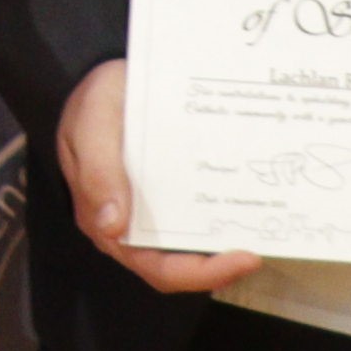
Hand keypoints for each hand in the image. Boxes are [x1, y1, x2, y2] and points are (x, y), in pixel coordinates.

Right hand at [58, 63, 265, 296]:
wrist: (108, 76)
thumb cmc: (96, 100)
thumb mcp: (93, 122)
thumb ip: (99, 170)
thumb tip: (112, 225)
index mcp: (104, 218)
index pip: (156, 267)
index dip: (200, 273)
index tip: (243, 257)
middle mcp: (127, 226)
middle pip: (177, 268)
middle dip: (219, 268)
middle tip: (257, 253)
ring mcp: (148, 212)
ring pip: (187, 249)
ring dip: (221, 248)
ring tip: (257, 234)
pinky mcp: (165, 196)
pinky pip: (193, 219)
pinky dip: (218, 221)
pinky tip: (243, 209)